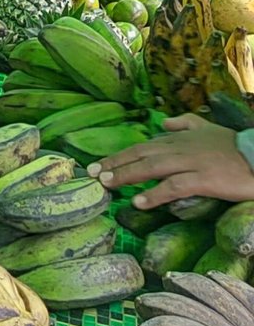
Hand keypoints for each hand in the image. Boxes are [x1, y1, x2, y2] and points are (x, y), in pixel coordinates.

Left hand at [89, 114, 253, 207]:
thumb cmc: (235, 146)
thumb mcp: (208, 129)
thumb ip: (185, 123)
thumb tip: (162, 124)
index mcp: (179, 139)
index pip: (142, 147)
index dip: (119, 156)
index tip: (98, 165)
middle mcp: (180, 148)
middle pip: (141, 155)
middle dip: (114, 164)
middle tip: (91, 174)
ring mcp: (192, 163)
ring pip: (152, 168)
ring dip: (126, 176)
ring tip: (106, 184)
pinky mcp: (205, 179)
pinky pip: (175, 187)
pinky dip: (155, 194)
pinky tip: (139, 202)